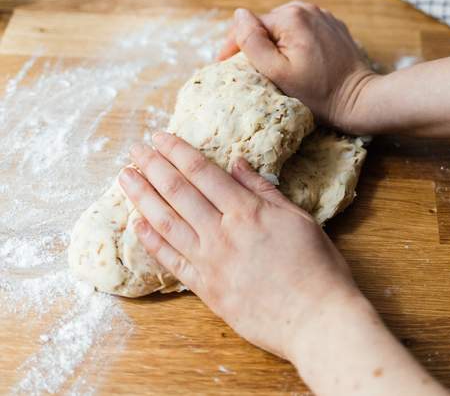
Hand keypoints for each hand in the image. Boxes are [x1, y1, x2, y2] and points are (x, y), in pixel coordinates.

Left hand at [118, 132, 447, 393]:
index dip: (178, 152)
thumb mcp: (299, 218)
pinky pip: (170, 261)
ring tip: (126, 178)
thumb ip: (265, 191)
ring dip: (143, 197)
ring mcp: (210, 262)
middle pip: (179, 192)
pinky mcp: (205, 289)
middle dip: (153, 167)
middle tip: (135, 150)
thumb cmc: (317, 267)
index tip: (159, 137)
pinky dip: (151, 241)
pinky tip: (137, 224)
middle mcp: (222, 233)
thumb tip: (238, 163)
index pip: (203, 173)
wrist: (315, 318)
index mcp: (248, 211)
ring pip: (166, 222)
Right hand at [217, 2, 376, 132]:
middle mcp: (307, 8)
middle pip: (267, 24)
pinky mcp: (333, 26)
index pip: (250, 25)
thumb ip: (253, 42)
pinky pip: (304, 30)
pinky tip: (294, 60)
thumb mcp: (277, 72)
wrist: (359, 99)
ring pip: (284, 26)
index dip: (234, 46)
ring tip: (270, 66)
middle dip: (255, 44)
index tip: (224, 66)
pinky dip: (294, 42)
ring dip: (275, 42)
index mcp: (291, 16)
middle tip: (247, 70)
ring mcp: (323, 16)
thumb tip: (239, 15)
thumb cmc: (318, 92)